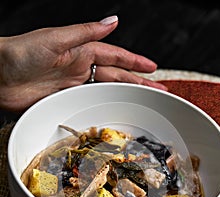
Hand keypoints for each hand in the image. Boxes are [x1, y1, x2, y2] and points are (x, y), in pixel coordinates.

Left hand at [0, 15, 166, 111]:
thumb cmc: (21, 52)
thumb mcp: (56, 38)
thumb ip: (86, 33)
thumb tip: (114, 21)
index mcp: (80, 51)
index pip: (115, 57)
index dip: (135, 63)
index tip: (153, 69)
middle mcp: (79, 68)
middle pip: (115, 77)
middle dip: (138, 83)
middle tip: (159, 91)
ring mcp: (72, 86)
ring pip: (105, 91)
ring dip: (124, 97)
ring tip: (143, 104)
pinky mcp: (63, 100)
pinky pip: (89, 104)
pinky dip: (103, 108)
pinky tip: (113, 113)